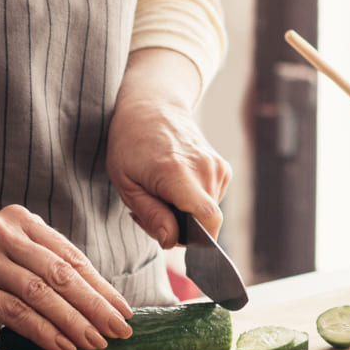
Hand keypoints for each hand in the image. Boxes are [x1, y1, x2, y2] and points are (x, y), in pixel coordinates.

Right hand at [0, 206, 133, 349]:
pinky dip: (40, 329)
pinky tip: (60, 345)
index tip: (123, 311)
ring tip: (94, 342)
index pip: (71, 257)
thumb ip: (43, 268)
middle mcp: (4, 233)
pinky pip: (11, 309)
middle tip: (118, 330)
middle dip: (94, 305)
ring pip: (38, 292)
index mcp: (22, 221)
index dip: (100, 286)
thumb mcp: (9, 256)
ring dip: (71, 321)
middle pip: (60, 273)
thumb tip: (95, 303)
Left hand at [107, 53, 230, 246]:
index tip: (178, 242)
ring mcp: (217, 166)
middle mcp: (205, 169)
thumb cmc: (131, 143)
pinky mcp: (223, 168)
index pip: (207, 219)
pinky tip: (175, 187)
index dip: (199, 241)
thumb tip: (172, 241)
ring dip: (184, 215)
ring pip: (208, 213)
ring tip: (160, 195)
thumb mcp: (126, 183)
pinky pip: (211, 201)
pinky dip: (193, 202)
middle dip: (179, 228)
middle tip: (150, 212)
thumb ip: (151, 215)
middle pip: (204, 222)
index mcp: (177, 173)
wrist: (152, 107)